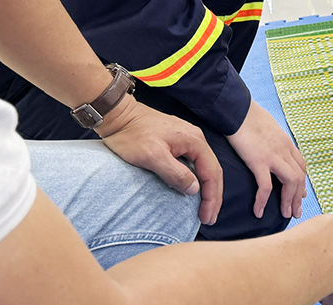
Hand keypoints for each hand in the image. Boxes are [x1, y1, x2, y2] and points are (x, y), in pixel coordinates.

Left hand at [95, 97, 223, 225]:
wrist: (118, 115)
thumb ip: (175, 173)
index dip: (212, 197)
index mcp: (194, 141)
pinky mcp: (178, 142)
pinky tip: (194, 190)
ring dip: (208, 189)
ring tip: (205, 209)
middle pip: (213, 170)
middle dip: (214, 196)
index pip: (212, 173)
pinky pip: (195, 163)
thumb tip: (195, 190)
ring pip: (205, 167)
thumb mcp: (152, 157)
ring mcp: (188, 139)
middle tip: (209, 218)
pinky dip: (198, 180)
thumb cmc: (132, 135)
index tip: (206, 217)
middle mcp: (196, 138)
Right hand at [226, 100, 307, 218]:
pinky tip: (258, 211)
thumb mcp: (267, 127)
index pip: (301, 165)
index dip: (302, 182)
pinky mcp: (259, 160)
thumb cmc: (247, 116)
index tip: (300, 195)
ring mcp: (273, 155)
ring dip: (289, 201)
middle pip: (300, 177)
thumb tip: (270, 146)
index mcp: (286, 143)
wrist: (237, 109)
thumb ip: (272, 139)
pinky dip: (263, 201)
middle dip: (298, 197)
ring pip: (291, 182)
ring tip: (284, 214)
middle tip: (295, 212)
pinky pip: (265, 186)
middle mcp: (284, 150)